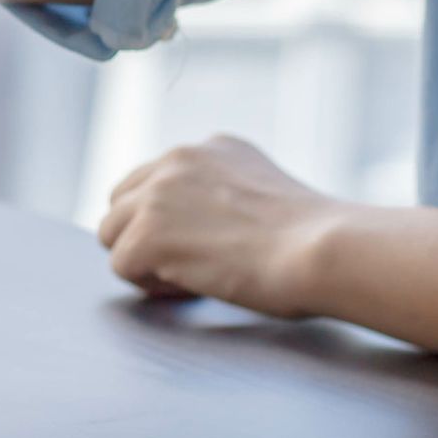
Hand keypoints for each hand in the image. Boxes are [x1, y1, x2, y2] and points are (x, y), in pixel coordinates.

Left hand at [97, 135, 347, 318]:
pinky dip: (149, 285)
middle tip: (184, 264)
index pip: (155, 181)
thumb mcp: (265, 191)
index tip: (201, 243)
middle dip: (142, 235)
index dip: (168, 219)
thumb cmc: (313, 239)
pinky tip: (188, 288)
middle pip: (122, 202)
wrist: (324, 250)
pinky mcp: (148, 234)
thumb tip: (199, 224)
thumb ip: (224, 193)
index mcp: (208, 149)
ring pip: (112, 232)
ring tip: (186, 277)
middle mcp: (177, 160)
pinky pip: (122, 266)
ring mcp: (157, 195)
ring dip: (142, 260)